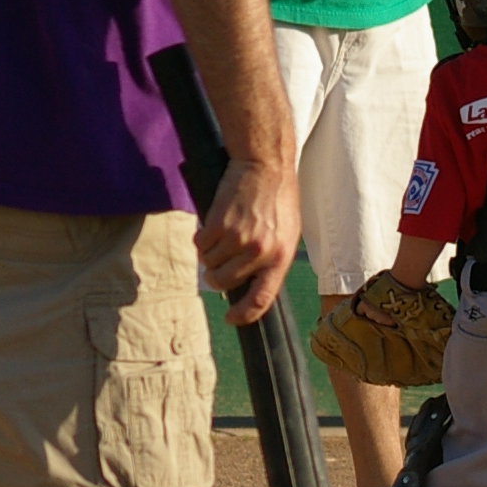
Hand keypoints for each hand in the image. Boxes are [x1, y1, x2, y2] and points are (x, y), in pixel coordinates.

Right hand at [197, 155, 299, 324]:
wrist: (266, 167)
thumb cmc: (278, 201)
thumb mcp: (287, 235)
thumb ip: (271, 260)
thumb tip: (251, 285)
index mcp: (280, 258)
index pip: (261, 299)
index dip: (244, 314)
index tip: (231, 319)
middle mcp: (259, 252)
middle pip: (225, 282)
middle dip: (216, 278)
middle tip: (215, 268)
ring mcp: (238, 238)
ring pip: (209, 263)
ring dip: (209, 255)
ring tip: (219, 237)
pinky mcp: (218, 223)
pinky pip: (200, 243)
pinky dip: (201, 238)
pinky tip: (211, 226)